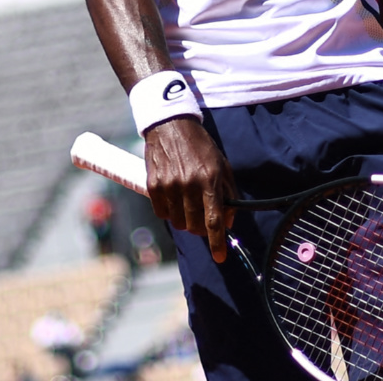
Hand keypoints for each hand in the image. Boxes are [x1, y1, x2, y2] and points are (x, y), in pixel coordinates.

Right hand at [144, 116, 235, 262]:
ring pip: (178, 223)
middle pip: (195, 226)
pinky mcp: (153, 185)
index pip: (214, 220)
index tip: (220, 257)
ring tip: (188, 205)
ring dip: (185, 220)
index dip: (217, 243)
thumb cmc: (200, 146)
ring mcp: (169, 185)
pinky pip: (162, 214)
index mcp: (209, 179)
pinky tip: (174, 199)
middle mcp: (189, 184)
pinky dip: (170, 212)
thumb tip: (229, 222)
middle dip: (202, 229)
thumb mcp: (221, 165)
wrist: (170, 125)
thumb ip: (228, 194)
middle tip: (204, 219)